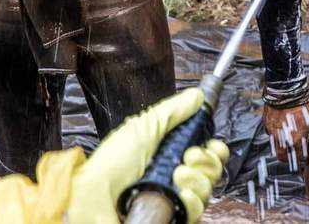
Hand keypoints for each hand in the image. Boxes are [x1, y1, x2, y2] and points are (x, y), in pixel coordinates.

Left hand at [67, 88, 229, 223]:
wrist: (95, 195)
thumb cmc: (111, 162)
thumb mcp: (144, 126)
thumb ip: (173, 110)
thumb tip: (196, 96)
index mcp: (167, 152)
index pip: (204, 151)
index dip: (213, 148)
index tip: (211, 143)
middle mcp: (172, 175)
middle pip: (210, 170)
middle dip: (205, 160)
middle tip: (187, 155)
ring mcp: (172, 197)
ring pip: (205, 189)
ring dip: (195, 179)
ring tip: (176, 174)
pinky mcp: (172, 216)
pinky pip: (195, 210)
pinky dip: (190, 200)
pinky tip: (178, 193)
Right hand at [263, 93, 308, 165]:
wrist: (286, 87)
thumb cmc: (302, 102)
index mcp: (295, 140)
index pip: (298, 157)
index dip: (303, 159)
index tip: (306, 157)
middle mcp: (281, 138)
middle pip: (281, 157)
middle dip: (288, 157)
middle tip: (294, 154)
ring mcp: (271, 130)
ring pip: (274, 144)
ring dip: (280, 144)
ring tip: (287, 138)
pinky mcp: (265, 121)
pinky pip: (270, 131)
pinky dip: (275, 132)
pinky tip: (281, 126)